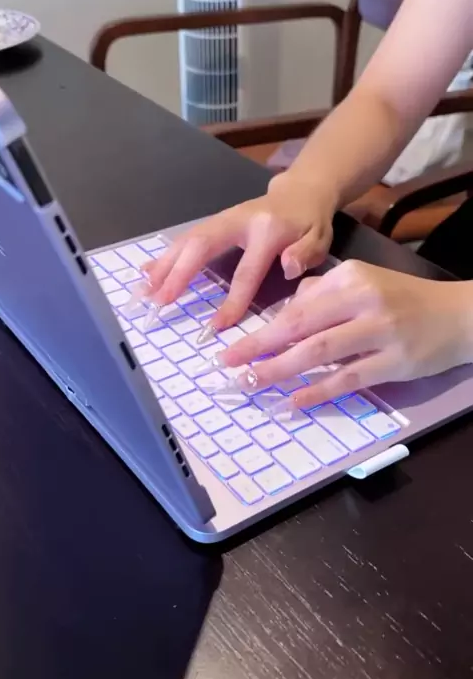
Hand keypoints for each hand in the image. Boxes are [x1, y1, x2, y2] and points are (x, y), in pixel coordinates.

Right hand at [138, 171, 336, 337]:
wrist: (301, 190)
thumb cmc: (310, 223)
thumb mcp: (320, 238)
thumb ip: (306, 254)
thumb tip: (288, 267)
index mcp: (268, 231)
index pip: (246, 270)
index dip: (232, 299)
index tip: (216, 326)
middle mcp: (239, 220)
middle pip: (202, 246)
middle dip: (178, 273)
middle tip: (159, 300)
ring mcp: (223, 218)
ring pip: (188, 239)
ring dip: (164, 264)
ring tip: (145, 289)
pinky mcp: (215, 221)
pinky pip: (186, 237)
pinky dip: (166, 255)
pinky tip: (147, 271)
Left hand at [205, 260, 472, 409]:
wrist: (458, 315)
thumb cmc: (403, 300)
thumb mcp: (363, 282)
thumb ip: (322, 294)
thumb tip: (284, 315)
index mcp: (350, 278)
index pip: (296, 307)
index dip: (261, 329)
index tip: (231, 347)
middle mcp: (363, 300)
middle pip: (301, 326)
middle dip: (260, 348)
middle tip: (229, 366)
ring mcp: (381, 331)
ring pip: (320, 352)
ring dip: (281, 369)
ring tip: (252, 382)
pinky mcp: (396, 361)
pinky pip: (349, 378)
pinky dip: (320, 390)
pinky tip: (295, 400)